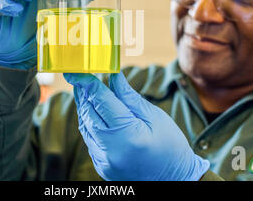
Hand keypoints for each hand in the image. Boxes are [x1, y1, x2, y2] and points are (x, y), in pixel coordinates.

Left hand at [63, 72, 209, 180]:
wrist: (174, 181)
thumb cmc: (170, 146)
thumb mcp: (155, 117)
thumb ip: (129, 97)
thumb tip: (113, 76)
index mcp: (127, 135)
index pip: (101, 101)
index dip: (87, 83)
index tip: (78, 72)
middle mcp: (111, 150)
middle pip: (89, 113)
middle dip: (83, 93)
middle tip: (79, 77)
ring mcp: (104, 161)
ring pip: (86, 127)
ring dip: (84, 108)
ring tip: (84, 91)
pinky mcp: (102, 167)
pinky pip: (89, 140)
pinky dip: (89, 124)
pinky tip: (93, 113)